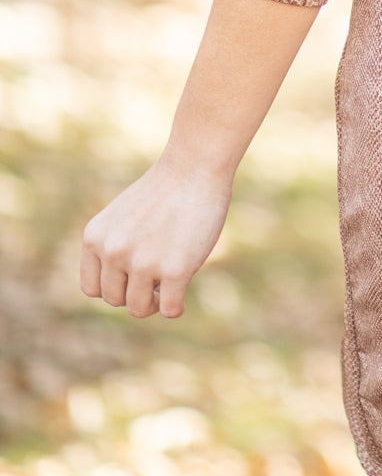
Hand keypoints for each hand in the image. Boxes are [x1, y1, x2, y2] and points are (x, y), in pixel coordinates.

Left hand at [80, 151, 232, 317]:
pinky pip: (169, 309)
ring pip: (139, 308)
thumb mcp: (125, 216)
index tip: (133, 279)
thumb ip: (116, 247)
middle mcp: (113, 251)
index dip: (115, 288)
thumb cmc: (166, 189)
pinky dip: (175, 308)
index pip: (93, 288)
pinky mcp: (174, 269)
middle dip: (137, 293)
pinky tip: (182, 299)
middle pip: (116, 299)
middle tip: (158, 279)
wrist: (194, 165)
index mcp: (95, 238)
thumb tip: (128, 289)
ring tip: (170, 287)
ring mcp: (142, 262)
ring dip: (155, 303)